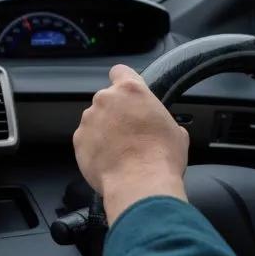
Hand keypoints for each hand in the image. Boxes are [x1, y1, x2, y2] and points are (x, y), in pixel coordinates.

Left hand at [73, 64, 189, 222]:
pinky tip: (109, 160)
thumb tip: (164, 128)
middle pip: (107, 98)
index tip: (126, 92)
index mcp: (131, 90)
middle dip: (116, 112)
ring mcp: (89, 119)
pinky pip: (86, 139)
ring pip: (95, 119)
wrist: (140, 184)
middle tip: (130, 132)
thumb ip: (163, 120)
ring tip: (120, 151)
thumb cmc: (161, 157)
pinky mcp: (78, 140)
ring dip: (104, 130)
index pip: (120, 71)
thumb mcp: (176, 132)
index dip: (123, 80)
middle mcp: (106, 99)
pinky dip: (94, 147)